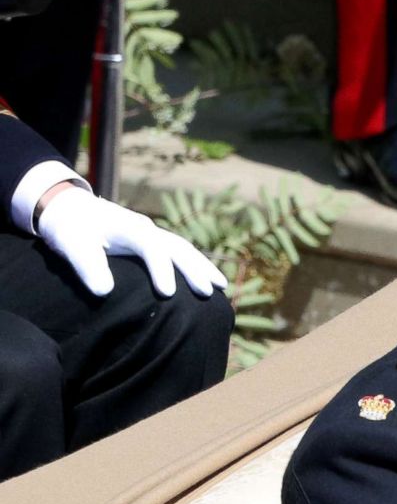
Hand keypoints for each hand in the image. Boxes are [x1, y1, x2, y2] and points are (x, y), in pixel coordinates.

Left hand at [35, 186, 226, 298]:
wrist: (67, 208)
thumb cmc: (70, 229)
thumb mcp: (72, 246)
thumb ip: (87, 267)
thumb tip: (105, 292)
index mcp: (129, 228)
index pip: (152, 248)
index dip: (162, 270)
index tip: (168, 294)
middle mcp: (146, 228)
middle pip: (178, 247)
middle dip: (196, 269)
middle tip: (209, 293)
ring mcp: (152, 233)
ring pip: (184, 248)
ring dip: (203, 267)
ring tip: (221, 287)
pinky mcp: (152, 241)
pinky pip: (179, 252)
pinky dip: (195, 265)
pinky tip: (206, 278)